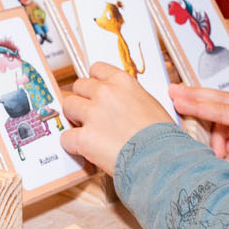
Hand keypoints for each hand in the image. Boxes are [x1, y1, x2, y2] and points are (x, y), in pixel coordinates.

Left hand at [58, 62, 175, 173]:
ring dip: (74, 118)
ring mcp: (93, 114)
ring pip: (68, 106)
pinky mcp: (84, 138)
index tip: (95, 92)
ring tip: (86, 130)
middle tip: (90, 114)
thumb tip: (119, 103)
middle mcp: (105, 93)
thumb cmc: (162, 137)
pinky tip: (83, 149)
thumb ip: (128, 98)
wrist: (161, 159)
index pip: (96, 69)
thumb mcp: (149, 104)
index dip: (94, 82)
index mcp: (123, 82)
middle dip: (82, 99)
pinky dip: (72, 145)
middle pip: (78, 86)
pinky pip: (66, 137)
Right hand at [170, 85, 228, 176]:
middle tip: (169, 92)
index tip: (175, 98)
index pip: (223, 108)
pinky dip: (225, 128)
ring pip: (226, 107)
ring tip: (215, 151)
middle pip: (219, 99)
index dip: (197, 104)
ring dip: (213, 124)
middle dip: (193, 96)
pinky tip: (228, 148)